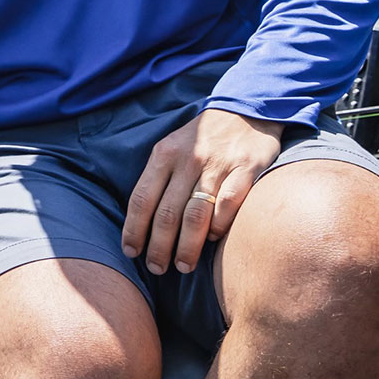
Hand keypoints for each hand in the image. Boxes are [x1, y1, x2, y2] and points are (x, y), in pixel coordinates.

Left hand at [122, 108, 282, 274]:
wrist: (244, 110)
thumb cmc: (202, 139)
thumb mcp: (171, 148)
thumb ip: (159, 179)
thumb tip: (143, 222)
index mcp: (164, 155)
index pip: (141, 198)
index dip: (134, 229)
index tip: (131, 252)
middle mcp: (188, 160)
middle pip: (167, 213)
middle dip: (159, 247)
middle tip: (157, 268)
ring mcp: (218, 165)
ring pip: (195, 214)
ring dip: (187, 246)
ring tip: (182, 266)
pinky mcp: (246, 169)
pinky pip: (228, 204)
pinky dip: (219, 226)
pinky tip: (213, 239)